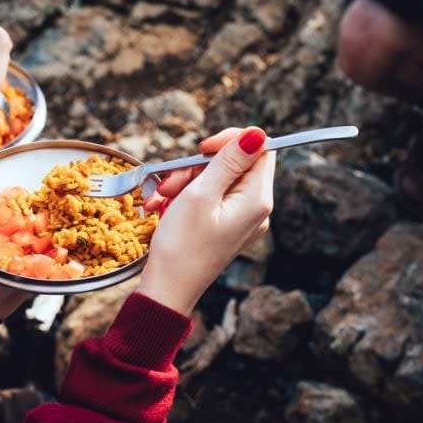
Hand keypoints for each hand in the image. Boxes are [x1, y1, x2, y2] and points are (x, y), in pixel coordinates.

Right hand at [138, 126, 275, 315]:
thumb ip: (229, 161)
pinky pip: (210, 201)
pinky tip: (164, 209)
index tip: (200, 150)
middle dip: (197, 168)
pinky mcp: (225, 229)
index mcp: (257, 200)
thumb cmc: (182, 245)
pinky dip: (187, 200)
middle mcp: (256, 210)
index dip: (230, 142)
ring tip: (161, 201)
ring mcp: (241, 221)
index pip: (260, 150)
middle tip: (170, 184)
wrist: (168, 290)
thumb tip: (256, 133)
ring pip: (217, 182)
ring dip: (186, 184)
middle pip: (234, 166)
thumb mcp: (201, 194)